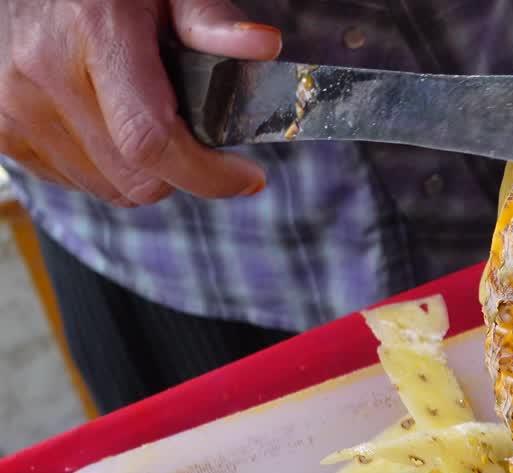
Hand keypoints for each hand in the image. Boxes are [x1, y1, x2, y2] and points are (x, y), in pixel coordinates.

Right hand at [0, 0, 280, 205]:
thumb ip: (209, 20)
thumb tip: (263, 46)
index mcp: (94, 32)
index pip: (152, 139)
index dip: (207, 174)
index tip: (247, 177)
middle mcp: (43, 73)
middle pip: (137, 180)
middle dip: (182, 171)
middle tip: (195, 137)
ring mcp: (13, 106)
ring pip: (108, 188)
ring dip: (140, 171)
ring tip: (142, 118)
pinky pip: (72, 180)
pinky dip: (101, 167)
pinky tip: (104, 122)